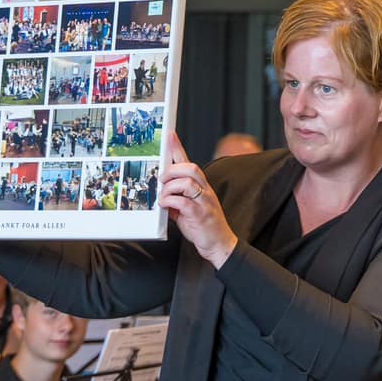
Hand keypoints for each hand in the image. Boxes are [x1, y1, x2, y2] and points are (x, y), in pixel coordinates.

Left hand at [158, 132, 238, 266]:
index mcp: (202, 187)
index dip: (179, 148)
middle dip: (172, 170)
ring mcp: (204, 202)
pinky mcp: (200, 215)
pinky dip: (170, 202)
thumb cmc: (204, 227)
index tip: (170, 135)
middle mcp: (206, 191)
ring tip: (163, 198)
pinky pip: (183, 202)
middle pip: (191, 168)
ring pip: (186, 183)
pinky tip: (165, 206)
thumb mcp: (188, 209)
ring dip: (169, 188)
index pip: (190, 163)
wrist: (219, 244)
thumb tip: (162, 194)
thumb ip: (177, 199)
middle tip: (162, 180)